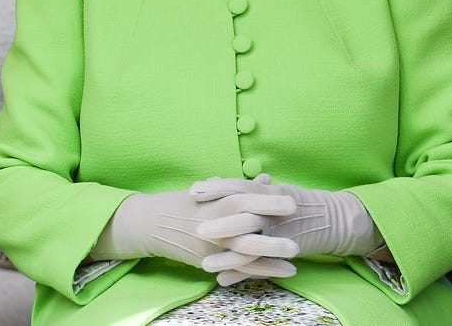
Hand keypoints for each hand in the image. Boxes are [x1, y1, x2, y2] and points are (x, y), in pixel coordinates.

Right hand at [90, 188, 298, 281]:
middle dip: (273, 233)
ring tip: (295, 259)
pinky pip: (236, 267)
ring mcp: (211, 244)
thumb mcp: (212, 190)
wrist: (153, 223)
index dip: (268, 201)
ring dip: (271, 256)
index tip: (292, 202)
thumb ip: (241, 187)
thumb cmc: (187, 202)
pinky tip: (279, 271)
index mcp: (216, 201)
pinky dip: (258, 270)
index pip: (244, 199)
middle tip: (297, 236)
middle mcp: (214, 223)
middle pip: (246, 228)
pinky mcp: (208, 259)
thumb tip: (267, 179)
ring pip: (244, 252)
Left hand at [191, 175, 381, 260]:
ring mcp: (277, 232)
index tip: (194, 190)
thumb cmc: (301, 201)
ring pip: (249, 245)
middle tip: (197, 227)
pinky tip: (224, 281)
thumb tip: (227, 182)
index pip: (238, 187)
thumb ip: (252, 188)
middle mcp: (270, 210)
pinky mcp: (283, 251)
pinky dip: (242, 274)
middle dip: (219, 222)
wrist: (332, 219)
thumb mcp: (277, 189)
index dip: (216, 188)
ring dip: (226, 256)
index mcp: (267, 192)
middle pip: (242, 215)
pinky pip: (260, 265)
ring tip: (204, 265)